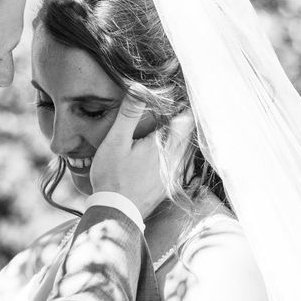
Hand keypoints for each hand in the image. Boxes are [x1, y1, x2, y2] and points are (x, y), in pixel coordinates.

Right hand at [89, 93, 194, 216]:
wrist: (116, 213)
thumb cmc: (112, 177)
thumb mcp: (115, 141)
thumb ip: (129, 114)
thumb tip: (139, 88)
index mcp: (164, 145)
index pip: (186, 119)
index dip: (182, 106)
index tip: (175, 97)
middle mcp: (175, 159)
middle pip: (188, 133)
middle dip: (182, 119)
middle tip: (172, 108)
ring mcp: (174, 174)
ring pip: (186, 149)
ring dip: (180, 137)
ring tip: (169, 126)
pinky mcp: (169, 186)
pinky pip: (181, 164)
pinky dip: (176, 154)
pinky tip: (164, 152)